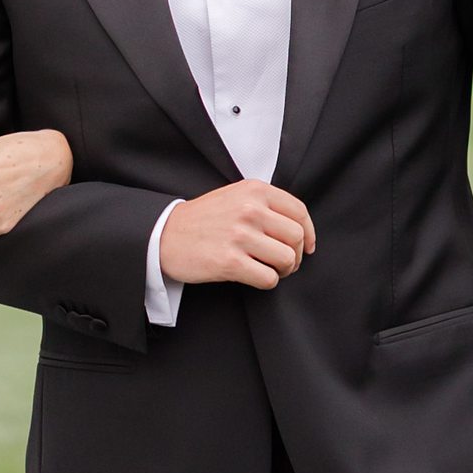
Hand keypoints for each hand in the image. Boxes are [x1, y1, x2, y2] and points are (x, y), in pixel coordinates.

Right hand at [157, 181, 315, 290]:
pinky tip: (255, 277)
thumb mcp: (234, 196)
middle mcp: (250, 209)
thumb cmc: (201, 219)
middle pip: (296, 237)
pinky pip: (268, 278)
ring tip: (270, 270)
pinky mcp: (230, 262)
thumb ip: (264, 204)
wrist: (163, 235)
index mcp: (254, 190)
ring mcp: (240, 236)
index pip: (299, 212)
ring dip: (283, 270)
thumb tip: (299, 228)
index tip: (308, 247)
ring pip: (286, 259)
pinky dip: (267, 281)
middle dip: (295, 255)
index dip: (309, 233)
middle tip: (284, 263)